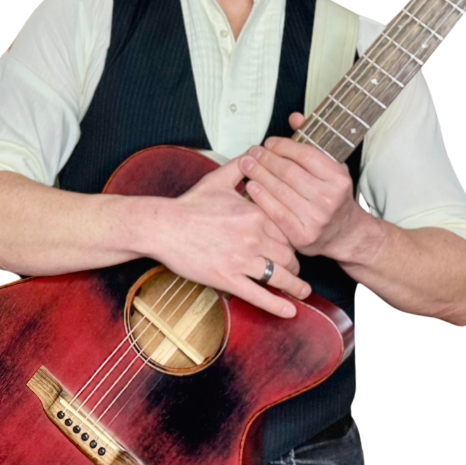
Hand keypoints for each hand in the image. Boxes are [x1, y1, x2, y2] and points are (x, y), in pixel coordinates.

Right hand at [151, 156, 309, 317]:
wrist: (163, 226)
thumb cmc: (189, 204)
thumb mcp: (218, 179)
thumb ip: (241, 166)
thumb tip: (256, 153)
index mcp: (255, 213)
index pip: (288, 229)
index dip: (293, 239)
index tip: (294, 244)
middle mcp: (253, 236)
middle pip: (288, 253)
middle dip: (295, 263)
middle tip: (296, 268)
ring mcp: (241, 259)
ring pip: (280, 275)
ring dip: (294, 285)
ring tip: (302, 290)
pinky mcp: (227, 278)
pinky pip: (259, 295)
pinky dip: (277, 305)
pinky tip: (290, 311)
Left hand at [239, 113, 380, 262]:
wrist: (344, 233)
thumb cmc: (334, 197)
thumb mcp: (331, 167)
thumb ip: (312, 142)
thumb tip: (295, 118)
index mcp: (338, 178)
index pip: (305, 155)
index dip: (282, 146)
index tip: (269, 143)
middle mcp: (329, 198)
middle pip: (288, 172)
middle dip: (266, 159)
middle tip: (252, 153)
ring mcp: (315, 218)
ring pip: (279, 190)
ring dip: (258, 175)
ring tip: (247, 165)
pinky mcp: (302, 235)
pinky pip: (275, 211)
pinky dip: (260, 197)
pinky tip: (251, 186)